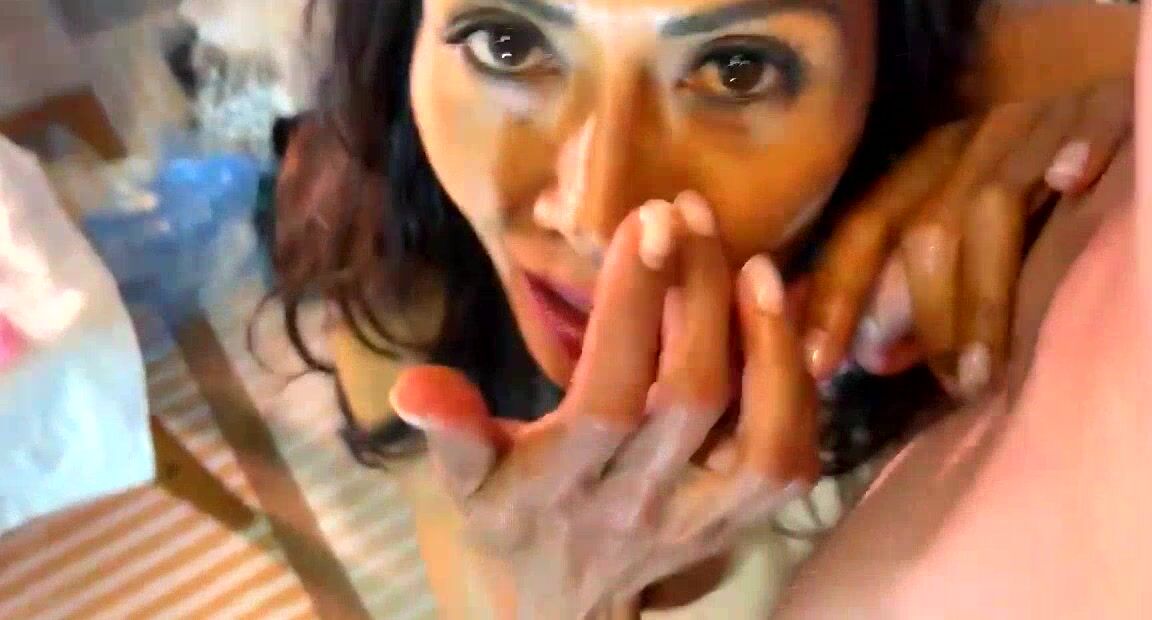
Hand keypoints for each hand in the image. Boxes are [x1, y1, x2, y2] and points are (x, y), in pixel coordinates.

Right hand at [389, 195, 818, 617]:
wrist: (565, 604)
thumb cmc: (515, 520)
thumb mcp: (467, 483)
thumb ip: (451, 433)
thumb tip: (414, 385)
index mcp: (558, 488)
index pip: (606, 396)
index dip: (632, 306)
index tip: (643, 221)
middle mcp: (636, 508)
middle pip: (689, 401)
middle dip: (698, 295)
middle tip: (691, 215)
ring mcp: (698, 523)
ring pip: (763, 447)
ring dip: (769, 348)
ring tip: (758, 266)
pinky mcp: (740, 526)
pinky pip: (790, 466)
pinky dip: (798, 393)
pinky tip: (782, 327)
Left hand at [804, 78, 1131, 398]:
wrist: (1097, 78)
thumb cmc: (1035, 181)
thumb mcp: (970, 228)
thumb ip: (921, 292)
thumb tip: (873, 357)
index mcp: (928, 165)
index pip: (864, 230)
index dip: (836, 296)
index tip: (817, 363)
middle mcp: (969, 141)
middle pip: (927, 227)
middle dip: (922, 312)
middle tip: (940, 382)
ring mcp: (1031, 125)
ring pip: (992, 203)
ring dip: (983, 295)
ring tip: (981, 370)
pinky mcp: (1097, 107)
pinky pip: (1085, 129)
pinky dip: (1076, 154)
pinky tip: (1072, 183)